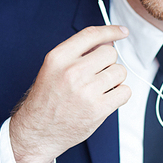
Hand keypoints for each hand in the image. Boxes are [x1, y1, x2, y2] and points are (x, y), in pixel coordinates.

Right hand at [10, 25, 130, 162]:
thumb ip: (79, 53)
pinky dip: (120, 94)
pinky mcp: (98, 109)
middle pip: (110, 53)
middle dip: (108, 63)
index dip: (111, 30)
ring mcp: (86, 91)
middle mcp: (72, 71)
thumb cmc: (46, 100)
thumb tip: (108, 41)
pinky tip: (106, 98)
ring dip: (115, 79)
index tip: (122, 32)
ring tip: (99, 89)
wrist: (38, 131)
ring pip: (120, 72)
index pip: (91, 35)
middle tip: (97, 75)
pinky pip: (125, 92)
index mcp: (58, 58)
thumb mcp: (54, 69)